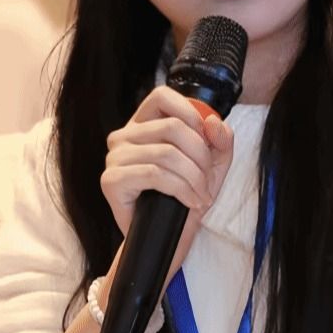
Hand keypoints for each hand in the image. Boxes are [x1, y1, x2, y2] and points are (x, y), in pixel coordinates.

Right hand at [99, 86, 233, 288]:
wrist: (169, 236)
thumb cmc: (186, 196)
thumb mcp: (213, 164)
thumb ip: (220, 140)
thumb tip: (214, 122)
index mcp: (143, 124)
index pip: (162, 96)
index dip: (191, 114)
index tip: (206, 142)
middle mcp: (123, 136)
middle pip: (172, 127)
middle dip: (200, 156)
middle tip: (208, 181)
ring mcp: (114, 158)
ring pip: (166, 153)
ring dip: (194, 177)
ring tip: (201, 196)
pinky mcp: (112, 181)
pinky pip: (155, 174)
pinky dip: (181, 189)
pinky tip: (189, 201)